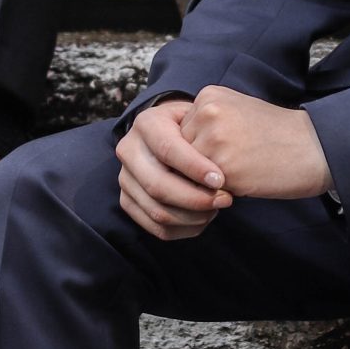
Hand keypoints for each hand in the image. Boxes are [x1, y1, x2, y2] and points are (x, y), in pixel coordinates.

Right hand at [118, 99, 232, 240]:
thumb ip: (206, 134)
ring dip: (192, 217)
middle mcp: (128, 150)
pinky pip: (155, 227)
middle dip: (194, 198)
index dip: (194, 168)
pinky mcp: (127, 201)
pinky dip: (183, 229)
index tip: (220, 180)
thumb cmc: (193, 127)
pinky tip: (203, 220)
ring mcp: (124, 178)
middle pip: (157, 185)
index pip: (167, 149)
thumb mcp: (200, 119)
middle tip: (224, 199)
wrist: (171, 134)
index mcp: (146, 124)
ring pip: (156, 210)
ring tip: (216, 209)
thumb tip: (221, 164)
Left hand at [180, 85, 332, 201]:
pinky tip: (244, 181)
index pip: (180, 133)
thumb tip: (174, 151)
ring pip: (189, 173)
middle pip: (179, 153)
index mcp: (208, 96)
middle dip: (197, 166)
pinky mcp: (223, 169)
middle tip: (231, 164)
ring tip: (238, 171)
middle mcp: (206, 113)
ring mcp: (213, 140)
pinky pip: (204, 190)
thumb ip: (205, 122)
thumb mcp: (237, 111)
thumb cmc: (277, 134)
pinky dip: (219, 192)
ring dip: (206, 181)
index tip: (226, 149)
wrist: (314, 148)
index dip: (199, 149)